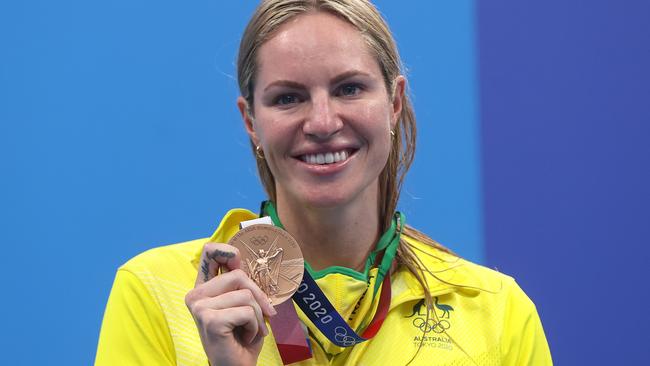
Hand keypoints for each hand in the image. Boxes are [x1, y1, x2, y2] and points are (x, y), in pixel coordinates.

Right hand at [185, 243, 276, 365]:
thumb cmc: (241, 338)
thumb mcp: (243, 304)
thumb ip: (240, 283)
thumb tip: (241, 260)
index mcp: (203, 288)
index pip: (209, 252)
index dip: (228, 251)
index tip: (240, 262)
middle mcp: (196, 296)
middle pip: (238, 275)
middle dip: (258, 296)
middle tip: (260, 316)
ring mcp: (200, 307)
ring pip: (246, 295)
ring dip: (257, 316)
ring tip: (248, 330)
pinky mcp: (210, 320)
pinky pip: (247, 311)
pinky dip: (255, 327)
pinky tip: (245, 338)